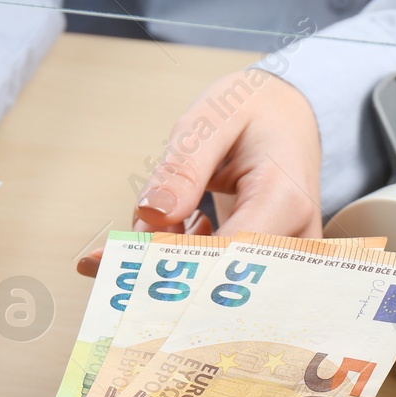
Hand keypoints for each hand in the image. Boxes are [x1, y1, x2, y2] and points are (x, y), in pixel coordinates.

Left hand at [76, 70, 320, 275]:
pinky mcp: (273, 269)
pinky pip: (222, 279)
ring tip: (150, 225)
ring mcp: (289, 262)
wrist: (293, 116)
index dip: (164, 262)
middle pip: (218, 281)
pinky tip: (175, 229)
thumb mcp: (213, 118)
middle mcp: (294, 240)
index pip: (222, 253)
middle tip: (101, 261)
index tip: (107, 262)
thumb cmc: (256, 110)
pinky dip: (185, 261)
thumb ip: (183, 167)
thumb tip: (152, 216)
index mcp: (284, 199)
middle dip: (159, 271)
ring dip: (170, 263)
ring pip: (216, 286)